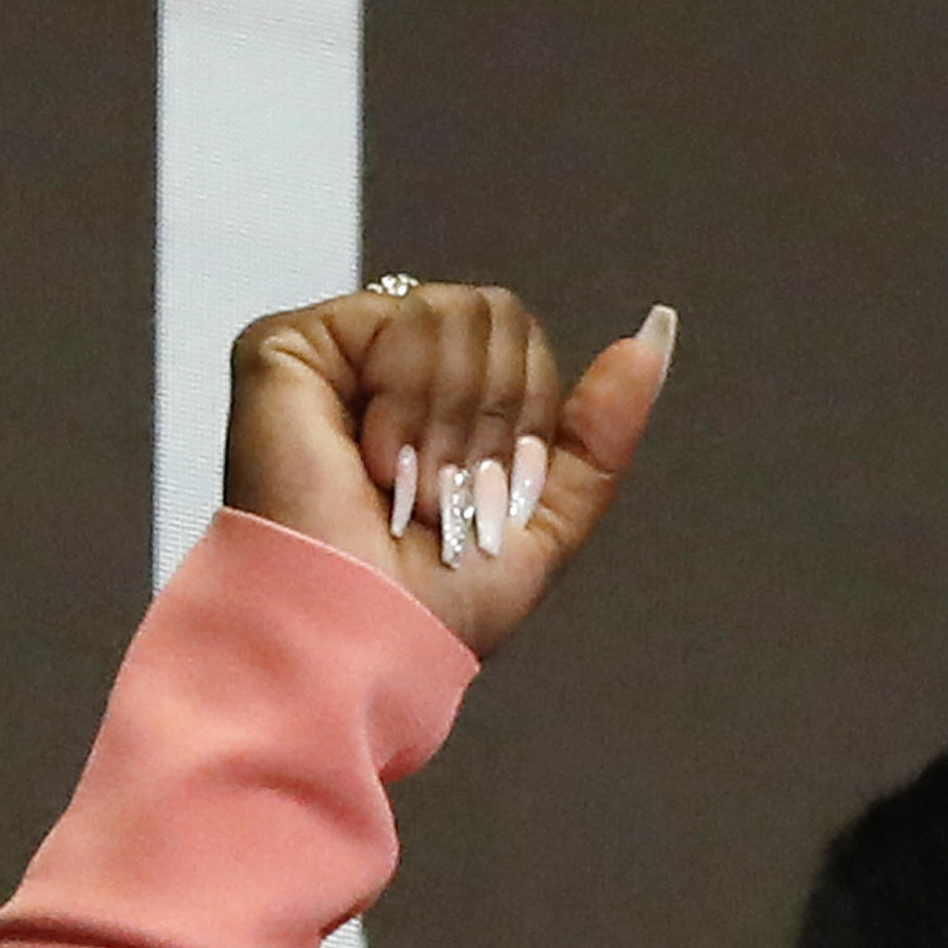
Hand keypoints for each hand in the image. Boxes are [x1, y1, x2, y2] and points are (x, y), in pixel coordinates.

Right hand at [219, 280, 675, 657]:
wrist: (366, 635)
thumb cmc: (441, 603)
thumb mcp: (552, 516)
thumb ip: (602, 426)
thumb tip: (658, 328)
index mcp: (439, 403)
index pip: (522, 347)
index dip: (527, 421)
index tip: (490, 495)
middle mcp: (385, 368)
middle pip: (495, 317)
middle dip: (491, 419)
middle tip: (444, 495)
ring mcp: (335, 353)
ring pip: (454, 311)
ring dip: (450, 422)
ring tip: (405, 487)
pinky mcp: (289, 344)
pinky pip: (400, 316)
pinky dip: (407, 402)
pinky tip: (372, 460)